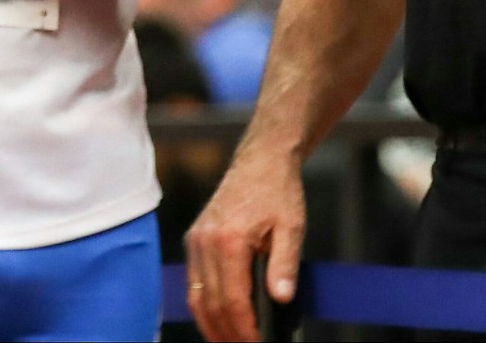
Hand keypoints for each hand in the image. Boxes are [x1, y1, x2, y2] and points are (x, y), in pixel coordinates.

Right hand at [185, 144, 305, 341]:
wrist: (261, 160)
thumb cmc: (278, 190)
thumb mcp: (291, 226)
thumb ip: (285, 264)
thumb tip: (282, 298)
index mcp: (229, 239)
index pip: (232, 299)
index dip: (244, 329)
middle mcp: (205, 241)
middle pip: (210, 304)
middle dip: (227, 334)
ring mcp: (196, 241)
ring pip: (196, 297)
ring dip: (211, 326)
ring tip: (230, 342)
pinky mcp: (194, 240)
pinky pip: (194, 282)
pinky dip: (203, 306)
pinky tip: (218, 320)